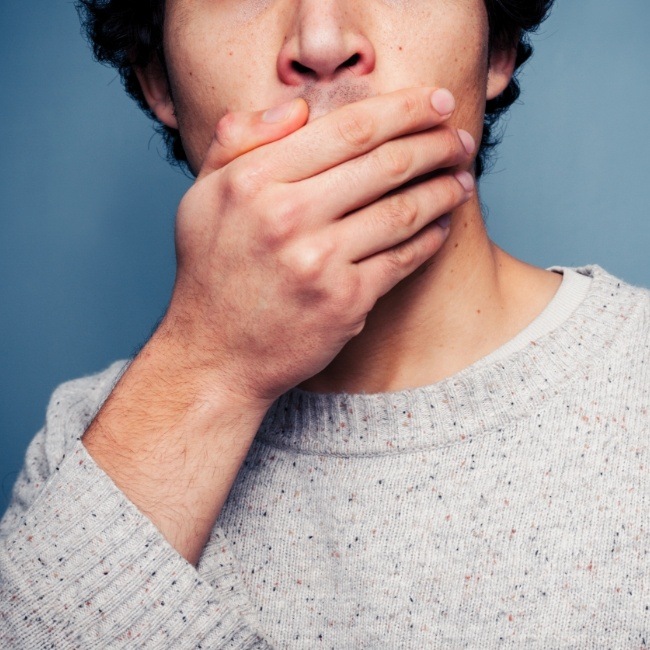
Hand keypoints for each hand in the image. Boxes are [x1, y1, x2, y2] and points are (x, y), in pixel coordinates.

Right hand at [161, 87, 474, 404]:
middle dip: (436, 145)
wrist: (216, 355)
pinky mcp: (344, 303)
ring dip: (443, 190)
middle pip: (385, 165)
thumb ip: (238, 140)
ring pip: (402, 211)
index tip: (438, 101)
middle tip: (463, 139)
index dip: (405, 109)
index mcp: (254, 180)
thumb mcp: (202, 195)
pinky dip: (429, 239)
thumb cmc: (211, 273)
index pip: (347, 129)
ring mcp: (319, 262)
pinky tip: (441, 225)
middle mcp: (287, 217)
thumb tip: (298, 108)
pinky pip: (402, 260)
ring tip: (462, 179)